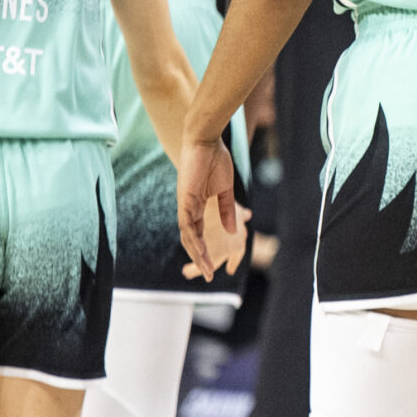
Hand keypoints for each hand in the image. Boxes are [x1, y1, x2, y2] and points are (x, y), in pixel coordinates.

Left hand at [175, 136, 239, 279]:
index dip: (203, 249)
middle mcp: (187, 207)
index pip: (198, 233)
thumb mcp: (225, 190)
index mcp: (196, 205)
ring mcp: (185, 203)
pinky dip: (193, 238)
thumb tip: (232, 229)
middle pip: (191, 239)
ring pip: (188, 235)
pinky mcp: (185, 198)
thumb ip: (227, 210)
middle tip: (208, 275)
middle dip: (199, 258)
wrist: (206, 140)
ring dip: (196, 253)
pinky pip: (187, 223)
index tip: (212, 265)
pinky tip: (200, 249)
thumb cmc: (215, 160)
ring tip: (205, 269)